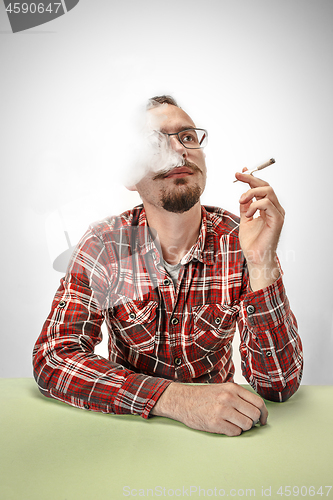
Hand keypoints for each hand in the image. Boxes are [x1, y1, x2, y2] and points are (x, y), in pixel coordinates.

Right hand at [151, 382, 267, 435]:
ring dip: (243, 427)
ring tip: (234, 423)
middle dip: (253, 421)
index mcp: (232, 388)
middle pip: (254, 415)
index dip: (264, 413)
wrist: (183, 401)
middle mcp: (228, 398)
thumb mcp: (223, 388)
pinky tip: (225, 426)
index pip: (258, 402)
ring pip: (247, 425)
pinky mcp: (215, 423)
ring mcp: (222, 410)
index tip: (263, 419)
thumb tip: (257, 409)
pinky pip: (235, 432)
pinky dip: (233, 432)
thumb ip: (239, 396)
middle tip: (246, 422)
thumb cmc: (204, 396)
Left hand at [235, 170, 284, 289]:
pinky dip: (255, 205)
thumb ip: (245, 207)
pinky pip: (267, 204)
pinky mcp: (277, 220)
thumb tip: (242, 195)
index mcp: (268, 208)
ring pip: (268, 192)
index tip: (240, 172)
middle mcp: (275, 209)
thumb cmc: (252, 243)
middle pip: (266, 186)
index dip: (251, 178)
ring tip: (241, 200)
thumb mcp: (244, 220)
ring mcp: (277, 214)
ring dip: (251, 193)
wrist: (256, 257)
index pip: (262, 188)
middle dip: (250, 179)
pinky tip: (248, 213)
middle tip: (238, 176)